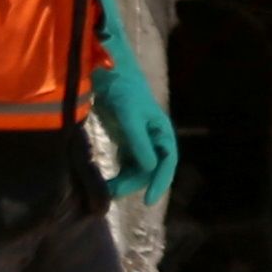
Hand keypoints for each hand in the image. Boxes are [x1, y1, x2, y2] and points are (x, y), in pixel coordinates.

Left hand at [92, 0, 180, 201]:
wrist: (104, 69)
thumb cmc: (120, 87)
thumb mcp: (128, 114)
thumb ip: (138, 141)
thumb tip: (149, 168)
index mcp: (160, 131)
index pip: (166, 162)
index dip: (160, 182)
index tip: (149, 201)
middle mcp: (152, 137)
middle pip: (149, 170)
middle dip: (134, 183)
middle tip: (111, 193)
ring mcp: (137, 139)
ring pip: (136, 169)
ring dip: (124, 181)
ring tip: (105, 189)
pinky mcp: (123, 138)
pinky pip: (125, 163)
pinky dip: (117, 173)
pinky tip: (104, 180)